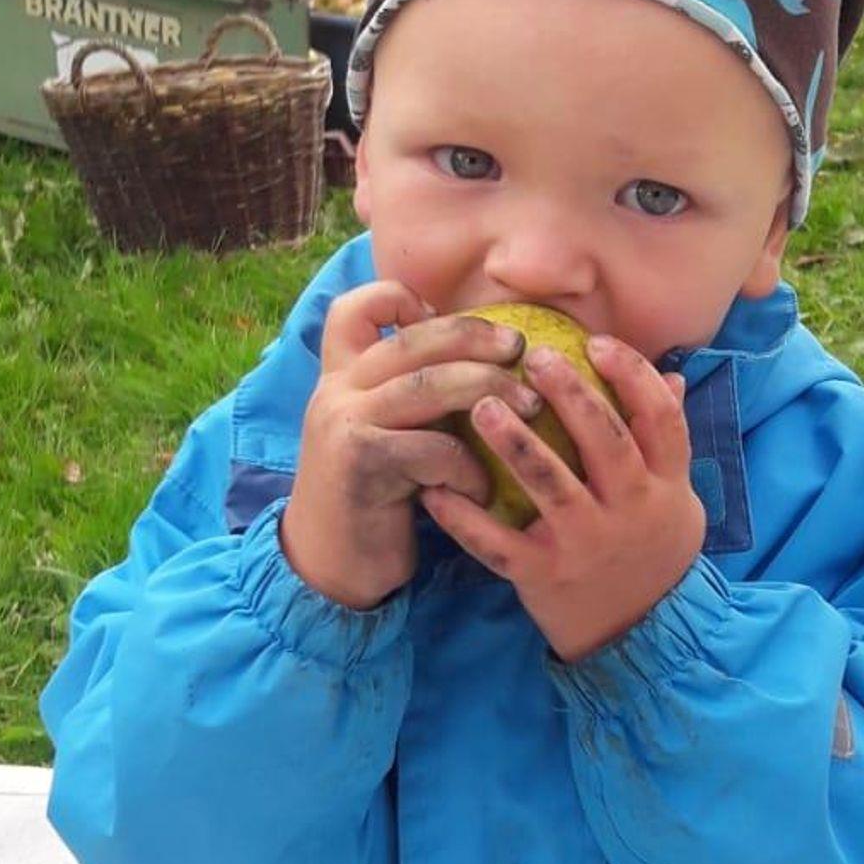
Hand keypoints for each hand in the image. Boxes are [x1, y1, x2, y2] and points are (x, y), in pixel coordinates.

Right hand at [280, 282, 545, 609]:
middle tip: (522, 348)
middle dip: (475, 337)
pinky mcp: (362, 464)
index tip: (440, 314)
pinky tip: (484, 489)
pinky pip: (434, 448)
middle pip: (413, 339)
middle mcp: (336, 391)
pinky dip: (470, 466)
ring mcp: (345, 424)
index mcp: (340, 376)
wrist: (332, 566)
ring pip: (429, 385)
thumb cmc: (374, 499)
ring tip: (532, 407)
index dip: (396, 297)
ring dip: (490, 390)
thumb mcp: (384, 434)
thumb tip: (486, 358)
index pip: (352, 309)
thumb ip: (411, 396)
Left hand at [418, 334, 705, 661]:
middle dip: (571, 395)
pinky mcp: (544, 574)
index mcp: (665, 485)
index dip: (633, 375)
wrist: (638, 632)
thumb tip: (670, 376)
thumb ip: (667, 441)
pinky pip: (498, 543)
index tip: (595, 343)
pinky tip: (433, 488)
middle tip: (532, 357)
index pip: (660, 419)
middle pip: (607, 441)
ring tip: (482, 405)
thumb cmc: (651, 547)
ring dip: (515, 443)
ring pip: (551, 486)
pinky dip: (463, 517)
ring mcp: (586, 544)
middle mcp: (630, 510)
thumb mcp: (677, 497)